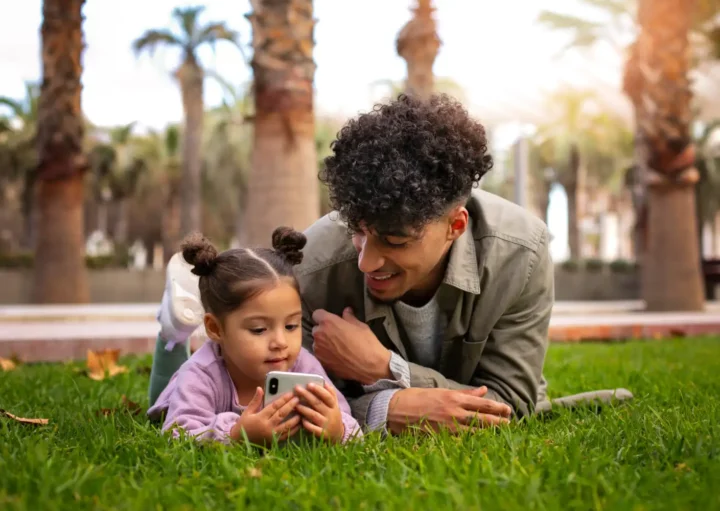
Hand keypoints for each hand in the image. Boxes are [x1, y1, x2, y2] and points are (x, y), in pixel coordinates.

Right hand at [230, 387, 300, 444]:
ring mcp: (271, 436)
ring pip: (286, 425)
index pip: (274, 406)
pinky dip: (294, 430)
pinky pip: (286, 435)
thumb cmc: (243, 426)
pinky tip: (300, 424)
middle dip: (291, 406)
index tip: (291, 393)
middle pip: (281, 414)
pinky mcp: (274, 442)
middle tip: (298, 398)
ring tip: (302, 411)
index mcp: (260, 418)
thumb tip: (260, 388)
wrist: (239, 444)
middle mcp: (267, 427)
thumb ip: (255, 400)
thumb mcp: (247, 412)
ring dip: (295, 418)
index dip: (283, 399)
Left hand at [294, 382, 344, 442]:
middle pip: (318, 404)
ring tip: (295, 404)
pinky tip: (300, 419)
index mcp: (334, 406)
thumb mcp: (334, 404)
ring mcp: (326, 424)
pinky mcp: (322, 434)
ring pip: (314, 415)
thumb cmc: (332, 415)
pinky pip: (313, 428)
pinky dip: (307, 424)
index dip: (319, 390)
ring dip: (304, 409)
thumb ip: (330, 393)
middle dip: (307, 395)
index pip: (327, 396)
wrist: (338, 434)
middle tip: (297, 389)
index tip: (309, 384)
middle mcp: (331, 414)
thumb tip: (324, 382)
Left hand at [312, 307, 391, 383]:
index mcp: (328, 323)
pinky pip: (320, 355)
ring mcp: (319, 351)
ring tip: (337, 347)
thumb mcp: (360, 326)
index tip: (331, 321)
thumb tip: (346, 311)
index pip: (317, 314)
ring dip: (324, 343)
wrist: (371, 366)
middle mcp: (319, 335)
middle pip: (316, 329)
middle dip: (324, 330)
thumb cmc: (367, 342)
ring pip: (317, 343)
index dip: (324, 317)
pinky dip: (326, 354)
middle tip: (336, 334)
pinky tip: (337, 357)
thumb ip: (349, 318)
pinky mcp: (322, 363)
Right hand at [387, 386, 511, 433]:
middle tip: (510, 424)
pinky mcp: (441, 437)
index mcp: (454, 398)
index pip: (483, 404)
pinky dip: (473, 442)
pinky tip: (481, 444)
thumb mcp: (442, 391)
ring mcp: (448, 426)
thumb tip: (483, 390)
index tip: (508, 410)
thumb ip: (465, 393)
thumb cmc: (418, 397)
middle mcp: (454, 412)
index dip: (498, 407)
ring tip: (500, 434)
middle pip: (483, 419)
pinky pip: (461, 441)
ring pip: (475, 432)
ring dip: (489, 433)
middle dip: (499, 422)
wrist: (396, 409)